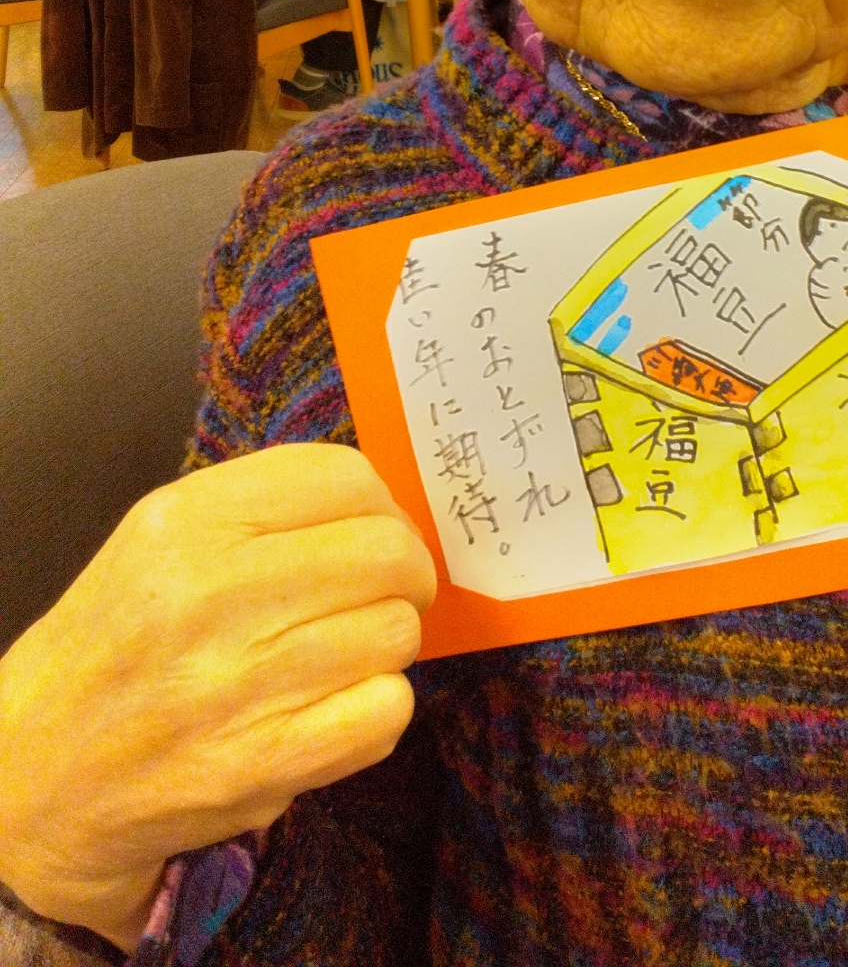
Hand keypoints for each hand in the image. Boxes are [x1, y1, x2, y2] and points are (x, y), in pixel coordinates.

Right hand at [0, 445, 435, 951]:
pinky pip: (385, 712)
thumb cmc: (119, 643)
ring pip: (395, 632)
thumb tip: (382, 508)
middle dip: (404, 576)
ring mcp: (236, 683)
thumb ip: (265, 508)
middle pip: (388, 554)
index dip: (382, 506)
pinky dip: (378, 710)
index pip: (344, 477)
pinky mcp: (260, 764)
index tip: (377, 533)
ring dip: (386, 645)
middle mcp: (211, 592)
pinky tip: (335, 709)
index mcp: (187, 522)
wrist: (34, 776)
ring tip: (340, 656)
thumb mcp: (161, 541)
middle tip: (381, 597)